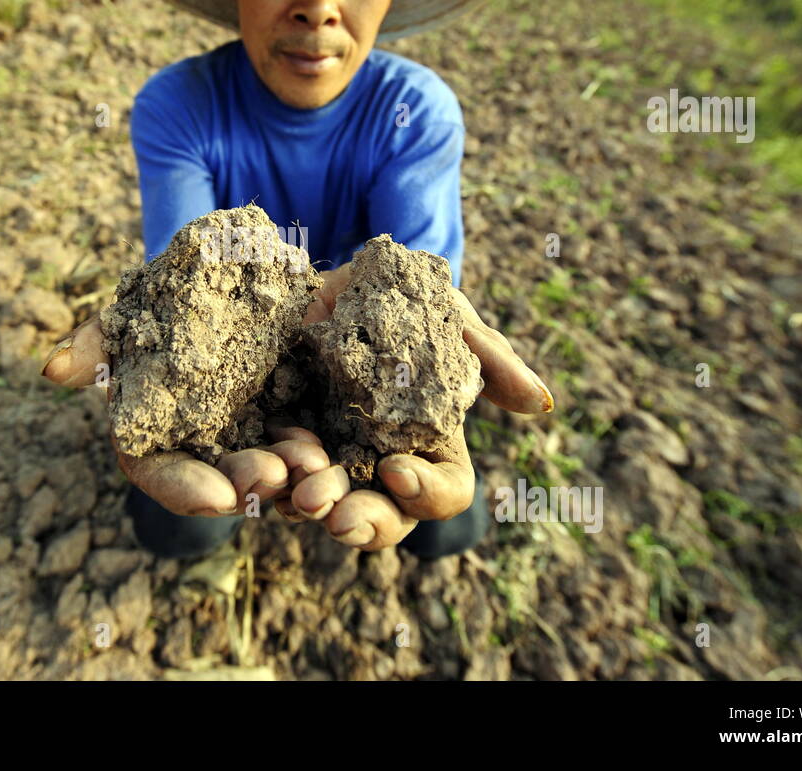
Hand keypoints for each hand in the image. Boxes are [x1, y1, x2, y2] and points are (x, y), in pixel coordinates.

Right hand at [41, 318, 327, 517]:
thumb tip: (51, 370)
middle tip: (277, 476)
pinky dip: (318, 455)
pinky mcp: (290, 422)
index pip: (162, 476)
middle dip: (248, 485)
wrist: (222, 274)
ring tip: (314, 464)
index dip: (187, 490)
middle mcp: (200, 450)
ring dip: (292, 479)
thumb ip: (94, 343)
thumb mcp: (127, 315)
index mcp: (153, 437)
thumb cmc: (161, 301)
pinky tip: (334, 448)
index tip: (218, 497)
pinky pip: (306, 450)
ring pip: (269, 476)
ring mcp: (247, 440)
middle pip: (221, 483)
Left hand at [282, 262, 553, 550]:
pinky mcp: (285, 444)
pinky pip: (277, 478)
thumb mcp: (448, 321)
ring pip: (326, 508)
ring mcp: (333, 459)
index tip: (395, 468)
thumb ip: (490, 359)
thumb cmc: (408, 305)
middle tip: (333, 512)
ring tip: (296, 492)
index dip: (424, 491)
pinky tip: (261, 466)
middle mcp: (383, 465)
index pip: (444, 492)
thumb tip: (539, 404)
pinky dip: (269, 475)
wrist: (338, 282)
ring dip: (311, 504)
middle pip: (385, 519)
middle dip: (362, 520)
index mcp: (432, 446)